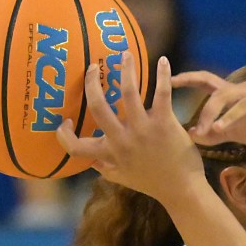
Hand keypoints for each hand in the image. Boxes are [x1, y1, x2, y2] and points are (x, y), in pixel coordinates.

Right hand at [56, 55, 202, 203]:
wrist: (183, 190)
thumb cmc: (153, 183)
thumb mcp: (123, 178)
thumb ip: (105, 168)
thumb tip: (90, 161)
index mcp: (110, 153)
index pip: (76, 147)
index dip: (63, 135)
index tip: (62, 121)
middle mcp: (122, 140)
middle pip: (97, 106)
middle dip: (91, 83)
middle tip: (93, 67)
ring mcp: (143, 130)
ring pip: (128, 92)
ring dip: (125, 70)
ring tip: (125, 55)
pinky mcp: (165, 123)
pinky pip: (162, 93)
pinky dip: (162, 75)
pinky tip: (162, 60)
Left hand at [173, 70, 245, 149]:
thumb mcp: (240, 132)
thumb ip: (217, 132)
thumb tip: (192, 135)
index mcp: (234, 94)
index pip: (205, 82)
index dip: (186, 79)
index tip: (167, 82)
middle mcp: (243, 88)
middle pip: (213, 90)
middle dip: (197, 107)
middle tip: (185, 126)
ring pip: (227, 97)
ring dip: (212, 114)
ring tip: (204, 131)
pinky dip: (232, 117)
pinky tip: (222, 128)